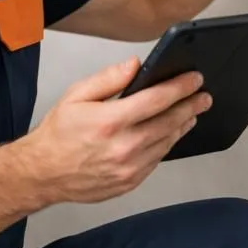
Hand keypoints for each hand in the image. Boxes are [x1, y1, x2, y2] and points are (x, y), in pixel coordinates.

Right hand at [21, 57, 211, 203]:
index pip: (157, 99)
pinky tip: (171, 134)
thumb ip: (108, 79)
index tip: (195, 79)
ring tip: (192, 113)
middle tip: (204, 97)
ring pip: (166, 143)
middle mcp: (123, 147)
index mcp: (110, 121)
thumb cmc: (58, 134)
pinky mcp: (129, 182)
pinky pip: (156, 160)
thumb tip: (136, 65)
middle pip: (169, 122)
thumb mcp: (76, 95)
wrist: (43, 173)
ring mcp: (128, 168)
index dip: (180, 87)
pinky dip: (167, 144)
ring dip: (182, 126)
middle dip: (190, 106)